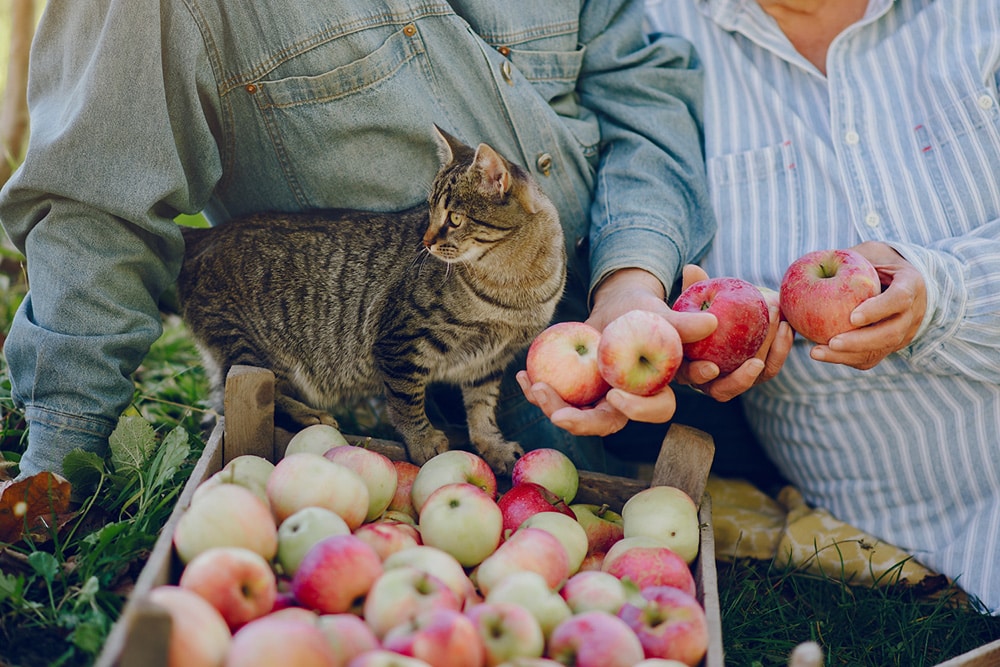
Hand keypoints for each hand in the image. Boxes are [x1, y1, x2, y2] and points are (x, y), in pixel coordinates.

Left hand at [517, 268, 714, 435]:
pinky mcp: (578, 393)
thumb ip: (684, 324)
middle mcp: (627, 404)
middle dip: (582, 423)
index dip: (639, 409)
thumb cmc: (647, 312)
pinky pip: (557, 398)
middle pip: (608, 424)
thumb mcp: (664, 315)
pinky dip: (537, 389)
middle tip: (559, 416)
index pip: (656, 410)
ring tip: (535, 387)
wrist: (619, 307)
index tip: (616, 395)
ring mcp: (599, 401)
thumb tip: (712, 321)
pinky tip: (522, 375)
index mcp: (656, 392)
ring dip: (553, 407)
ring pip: (577, 416)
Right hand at [675, 265, 792, 401]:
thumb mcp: (692, 297)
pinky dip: (781, 347)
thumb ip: (691, 287)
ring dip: (767, 354)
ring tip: (777, 325)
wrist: (722, 313)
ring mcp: (735, 376)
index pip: (690, 377)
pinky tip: (787, 326)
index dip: (700, 374)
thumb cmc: (697, 307)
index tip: (712, 368)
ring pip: (753, 377)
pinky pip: (771, 365)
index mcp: (686, 364)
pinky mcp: (757, 369)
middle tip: (755, 363)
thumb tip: (692, 269)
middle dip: (742, 378)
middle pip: (724, 390)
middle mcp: (710, 379)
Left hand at [810, 241, 925, 369]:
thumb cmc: (878, 261)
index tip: (852, 317)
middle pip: (892, 333)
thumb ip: (851, 257)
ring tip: (817, 352)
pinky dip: (845, 358)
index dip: (878, 310)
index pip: (900, 299)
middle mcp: (912, 312)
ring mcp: (904, 332)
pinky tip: (821, 354)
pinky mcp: (890, 346)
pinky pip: (870, 357)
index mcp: (911, 284)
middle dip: (860, 341)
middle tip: (831, 343)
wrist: (898, 280)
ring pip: (881, 350)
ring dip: (847, 355)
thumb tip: (818, 260)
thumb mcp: (869, 252)